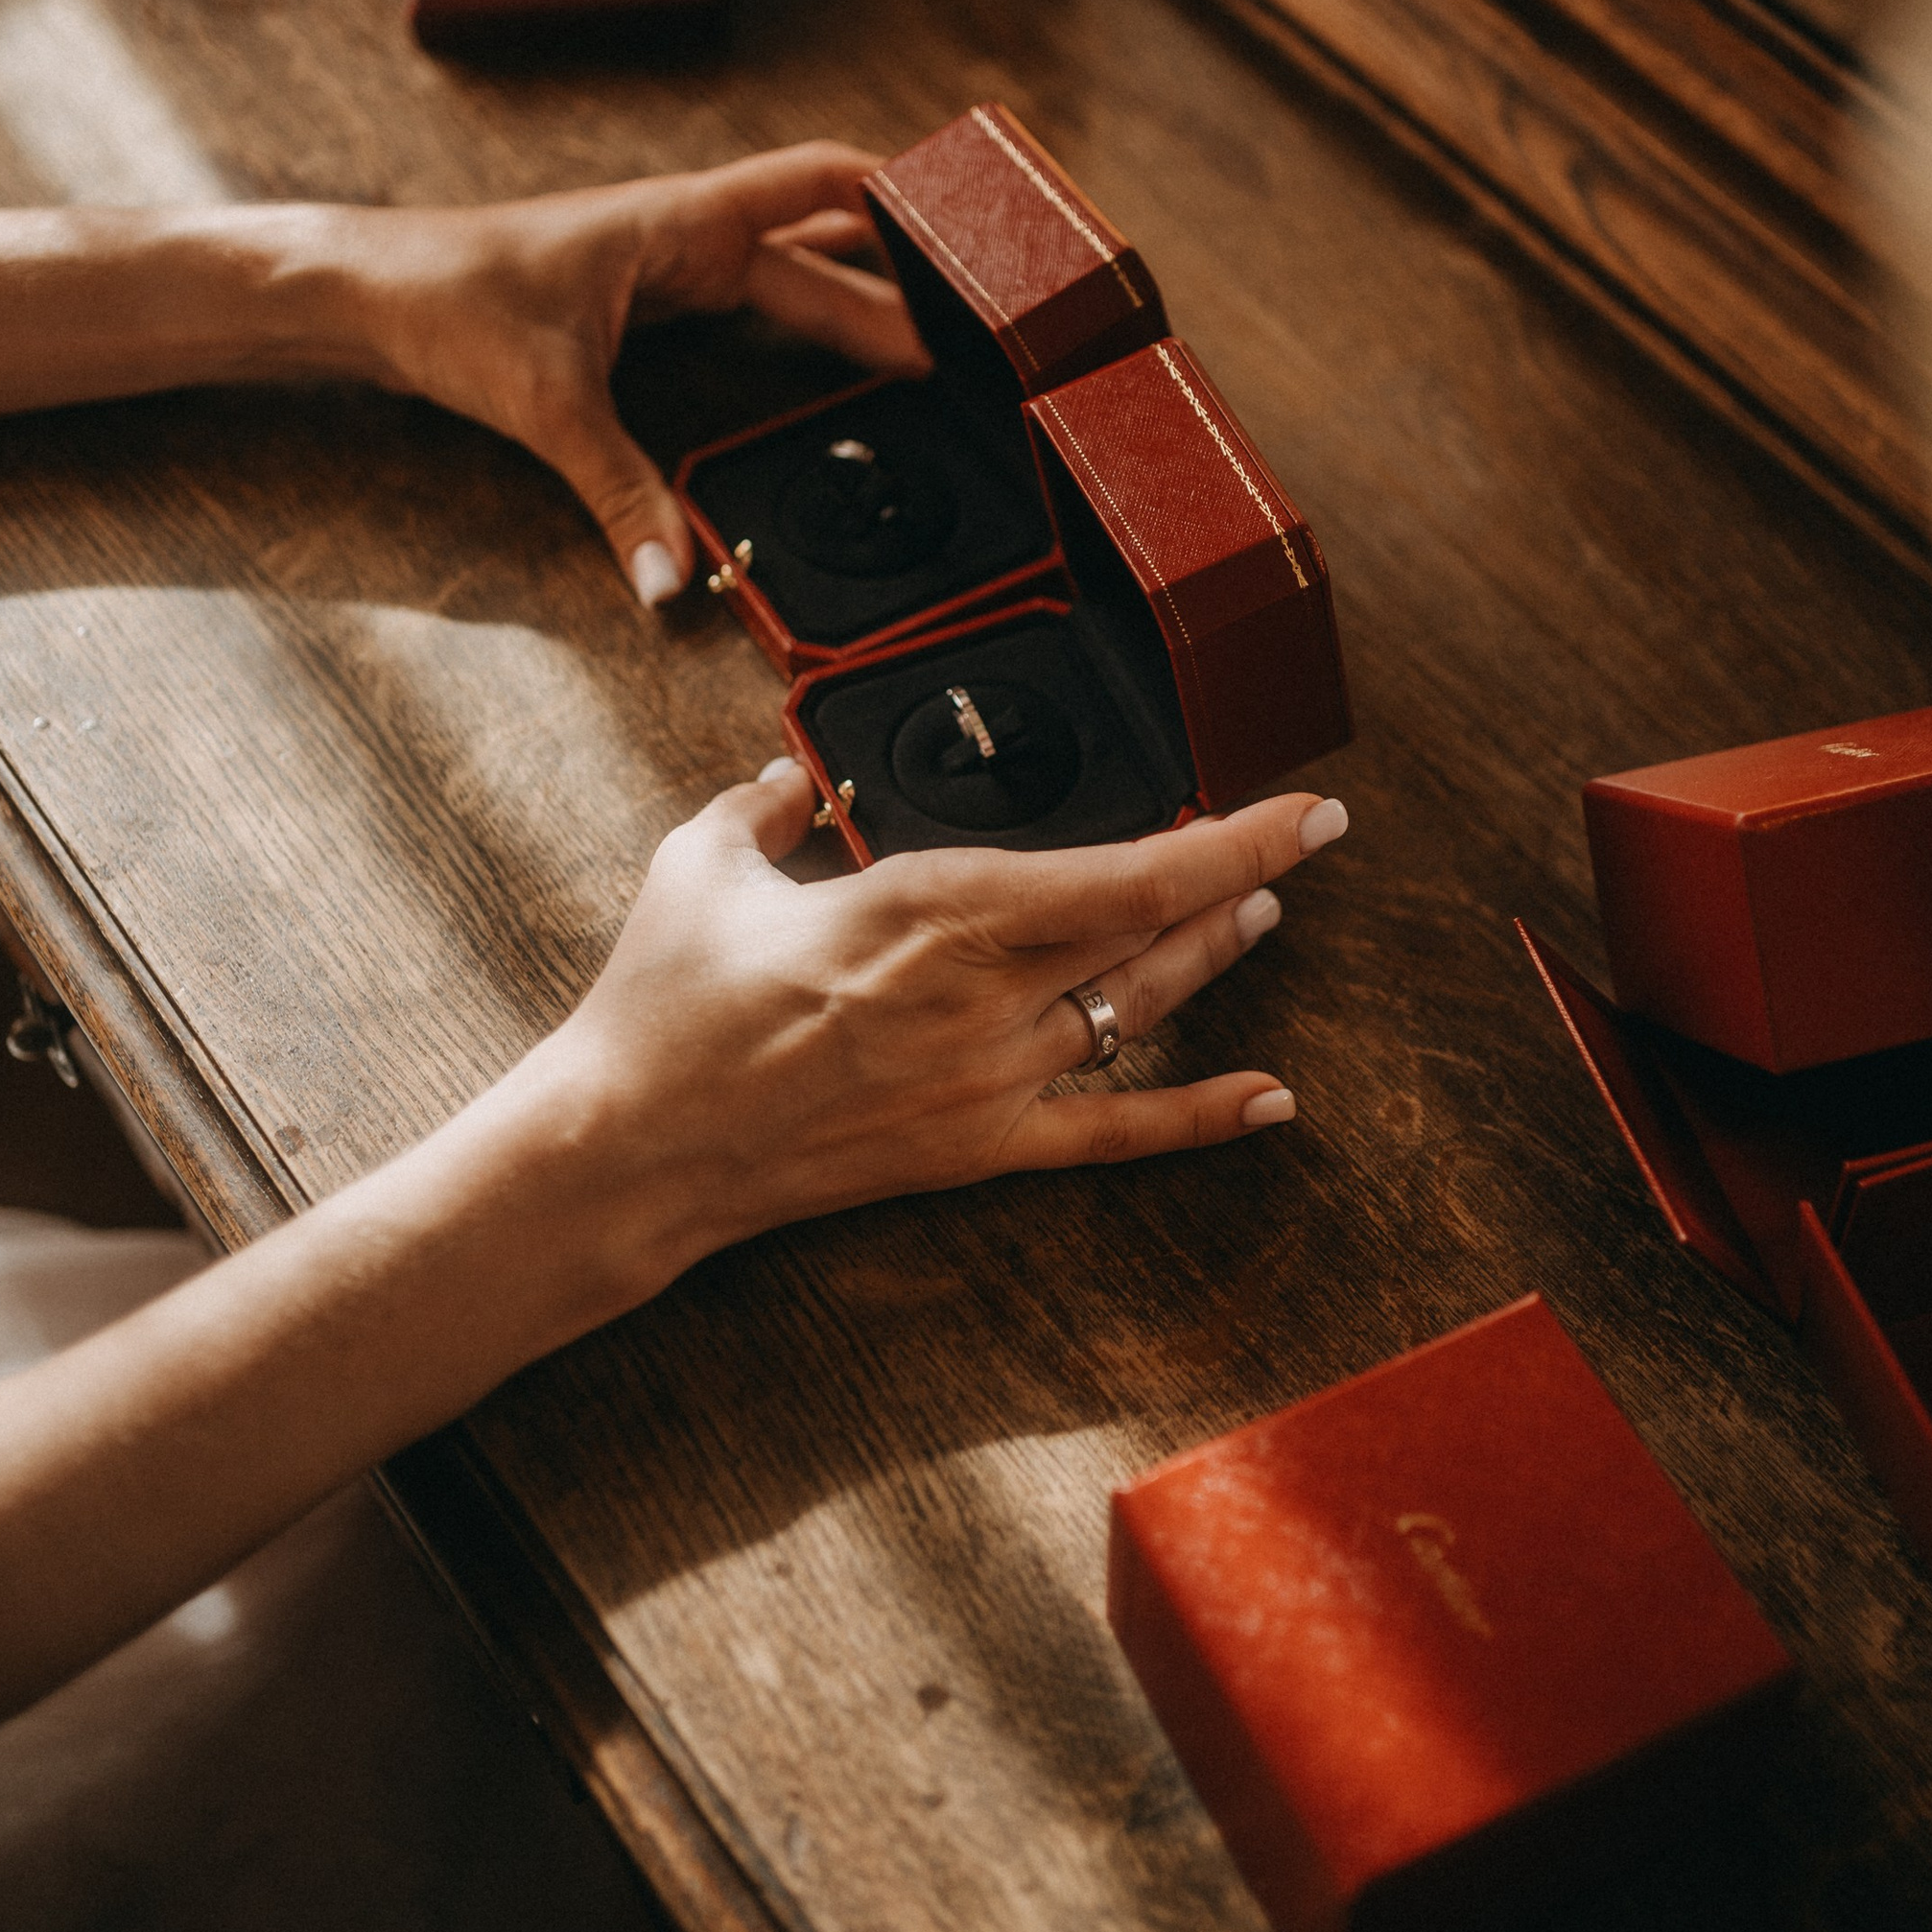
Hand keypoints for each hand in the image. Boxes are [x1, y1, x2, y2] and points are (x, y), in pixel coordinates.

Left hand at [333, 144, 926, 603]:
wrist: (362, 293)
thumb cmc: (443, 302)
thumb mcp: (546, 404)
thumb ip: (619, 493)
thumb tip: (670, 577)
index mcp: (683, 223)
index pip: (822, 182)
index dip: (903, 196)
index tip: (972, 227)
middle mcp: (685, 234)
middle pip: (823, 252)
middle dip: (901, 285)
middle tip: (980, 335)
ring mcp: (666, 265)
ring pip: (790, 274)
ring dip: (856, 301)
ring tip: (934, 342)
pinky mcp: (642, 302)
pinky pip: (749, 300)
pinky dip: (801, 319)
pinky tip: (831, 356)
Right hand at [436, 771, 1351, 1345]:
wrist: (632, 1145)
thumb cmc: (665, 1001)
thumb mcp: (702, 863)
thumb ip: (762, 805)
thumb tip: (789, 781)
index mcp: (929, 904)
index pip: (1119, 868)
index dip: (1228, 839)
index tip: (1300, 811)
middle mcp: (980, 993)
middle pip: (1149, 932)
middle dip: (1238, 882)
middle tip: (1295, 843)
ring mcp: (987, 1079)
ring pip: (1138, 1011)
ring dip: (1208, 961)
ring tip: (1261, 917)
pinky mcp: (975, 1150)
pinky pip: (1112, 1133)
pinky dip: (1199, 1116)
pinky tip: (1272, 1100)